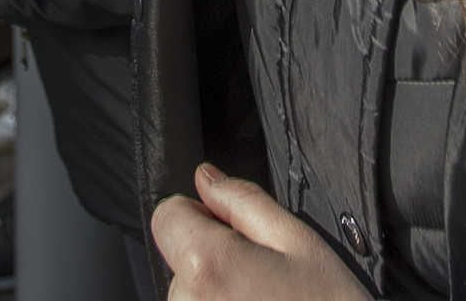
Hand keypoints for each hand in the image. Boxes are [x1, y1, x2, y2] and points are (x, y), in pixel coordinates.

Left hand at [153, 165, 372, 300]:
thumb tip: (204, 178)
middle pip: (179, 263)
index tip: (232, 233)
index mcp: (208, 265)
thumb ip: (244, 203)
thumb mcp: (299, 242)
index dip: (198, 215)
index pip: (165, 217)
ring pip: (188, 300)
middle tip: (264, 284)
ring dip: (216, 299)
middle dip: (213, 263)